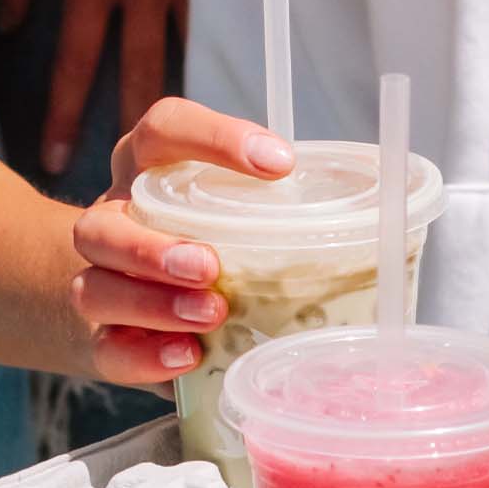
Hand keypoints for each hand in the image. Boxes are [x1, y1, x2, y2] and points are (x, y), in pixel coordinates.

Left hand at [0, 0, 187, 173]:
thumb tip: (8, 22)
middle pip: (139, 68)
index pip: (77, 61)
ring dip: (185, 97)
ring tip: (186, 149)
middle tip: (134, 179)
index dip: (65, 116)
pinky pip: (199, 22)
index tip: (55, 159)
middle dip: (136, 125)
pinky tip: (207, 89)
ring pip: (181, 49)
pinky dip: (203, 55)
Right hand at [69, 97, 293, 383]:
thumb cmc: (210, 250)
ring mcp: (100, 281)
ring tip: (211, 315)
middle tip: (210, 264)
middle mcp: (114, 221)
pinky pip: (106, 350)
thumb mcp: (241, 218)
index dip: (215, 138)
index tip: (280, 163)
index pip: (164, 130)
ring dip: (153, 303)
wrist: (128, 304)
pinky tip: (188, 357)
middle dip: (155, 245)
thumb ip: (285, 218)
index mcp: (150, 173)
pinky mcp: (101, 339)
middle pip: (104, 222)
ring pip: (96, 287)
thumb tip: (392, 236)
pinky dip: (146, 356)